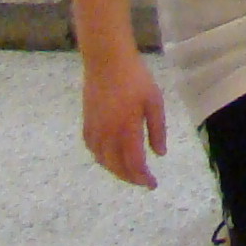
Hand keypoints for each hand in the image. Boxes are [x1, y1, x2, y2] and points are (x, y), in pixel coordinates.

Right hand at [80, 46, 170, 187]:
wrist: (106, 61)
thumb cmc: (135, 78)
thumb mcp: (154, 101)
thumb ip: (157, 129)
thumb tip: (160, 154)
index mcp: (126, 130)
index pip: (134, 163)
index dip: (143, 177)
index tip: (152, 184)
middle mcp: (107, 135)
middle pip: (117, 167)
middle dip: (131, 178)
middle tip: (143, 181)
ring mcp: (94, 131)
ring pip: (103, 161)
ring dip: (116, 171)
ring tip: (130, 171)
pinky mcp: (86, 124)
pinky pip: (93, 150)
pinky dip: (103, 159)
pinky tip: (111, 157)